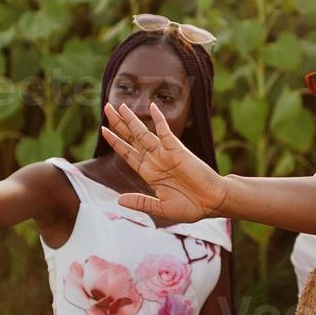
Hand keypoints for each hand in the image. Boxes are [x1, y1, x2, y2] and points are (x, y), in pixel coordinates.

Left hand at [100, 101, 228, 222]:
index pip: (127, 153)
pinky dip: (159, 120)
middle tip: (106, 108)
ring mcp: (165, 154)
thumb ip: (141, 203)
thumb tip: (119, 200)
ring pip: (143, 134)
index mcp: (149, 173)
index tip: (103, 130)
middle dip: (118, 124)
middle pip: (132, 138)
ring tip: (119, 106)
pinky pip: (166, 132)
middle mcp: (155, 160)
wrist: (213, 202)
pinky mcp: (178, 150)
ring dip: (131, 120)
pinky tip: (152, 108)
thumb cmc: (190, 207)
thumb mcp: (161, 208)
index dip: (115, 142)